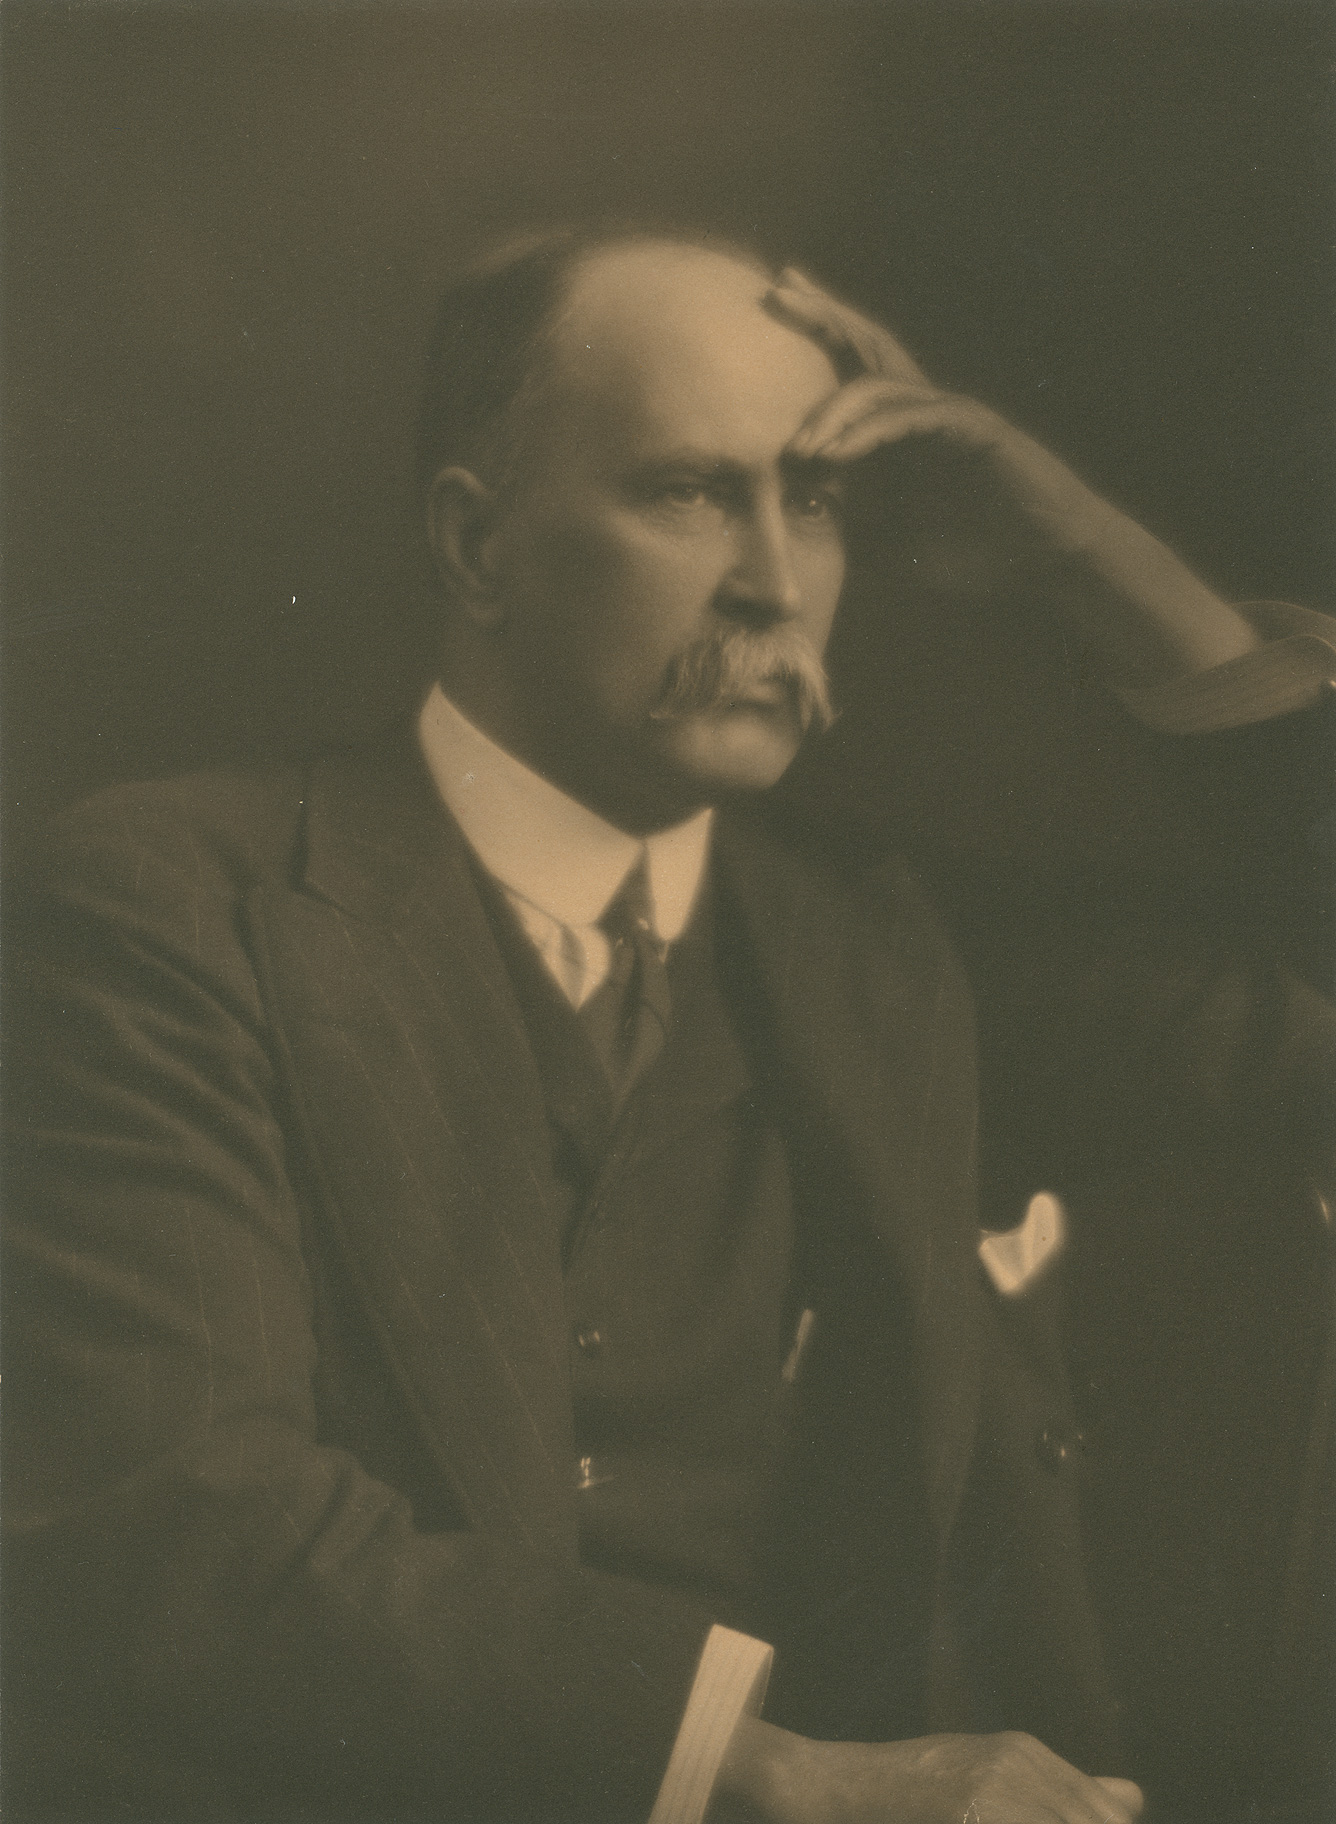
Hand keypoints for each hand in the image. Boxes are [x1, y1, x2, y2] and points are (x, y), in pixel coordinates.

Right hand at [713, 1717, 1143, 1823]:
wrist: (832, 1789)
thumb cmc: (912, 1790)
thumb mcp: (990, 1774)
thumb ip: (1063, 1789)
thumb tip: (1134, 1799)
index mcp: (1025, 1753)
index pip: (1104, 1818)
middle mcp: (1014, 1767)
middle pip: (1089, 1823)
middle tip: (1015, 1822)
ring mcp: (989, 1800)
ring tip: (995, 1822)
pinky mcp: (970, 1817)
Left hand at [766, 268, 1256, 686]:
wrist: (1047, 559)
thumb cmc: (978, 552)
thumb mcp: (894, 543)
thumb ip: (854, 523)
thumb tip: (799, 520)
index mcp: (903, 427)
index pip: (854, 366)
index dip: (820, 330)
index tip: (775, 298)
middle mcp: (924, 409)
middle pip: (868, 345)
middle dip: (823, 314)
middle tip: (779, 286)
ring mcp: (949, 414)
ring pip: (882, 385)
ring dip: (833, 412)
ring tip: (800, 449)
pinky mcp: (975, 431)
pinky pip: (913, 419)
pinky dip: (870, 434)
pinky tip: (838, 455)